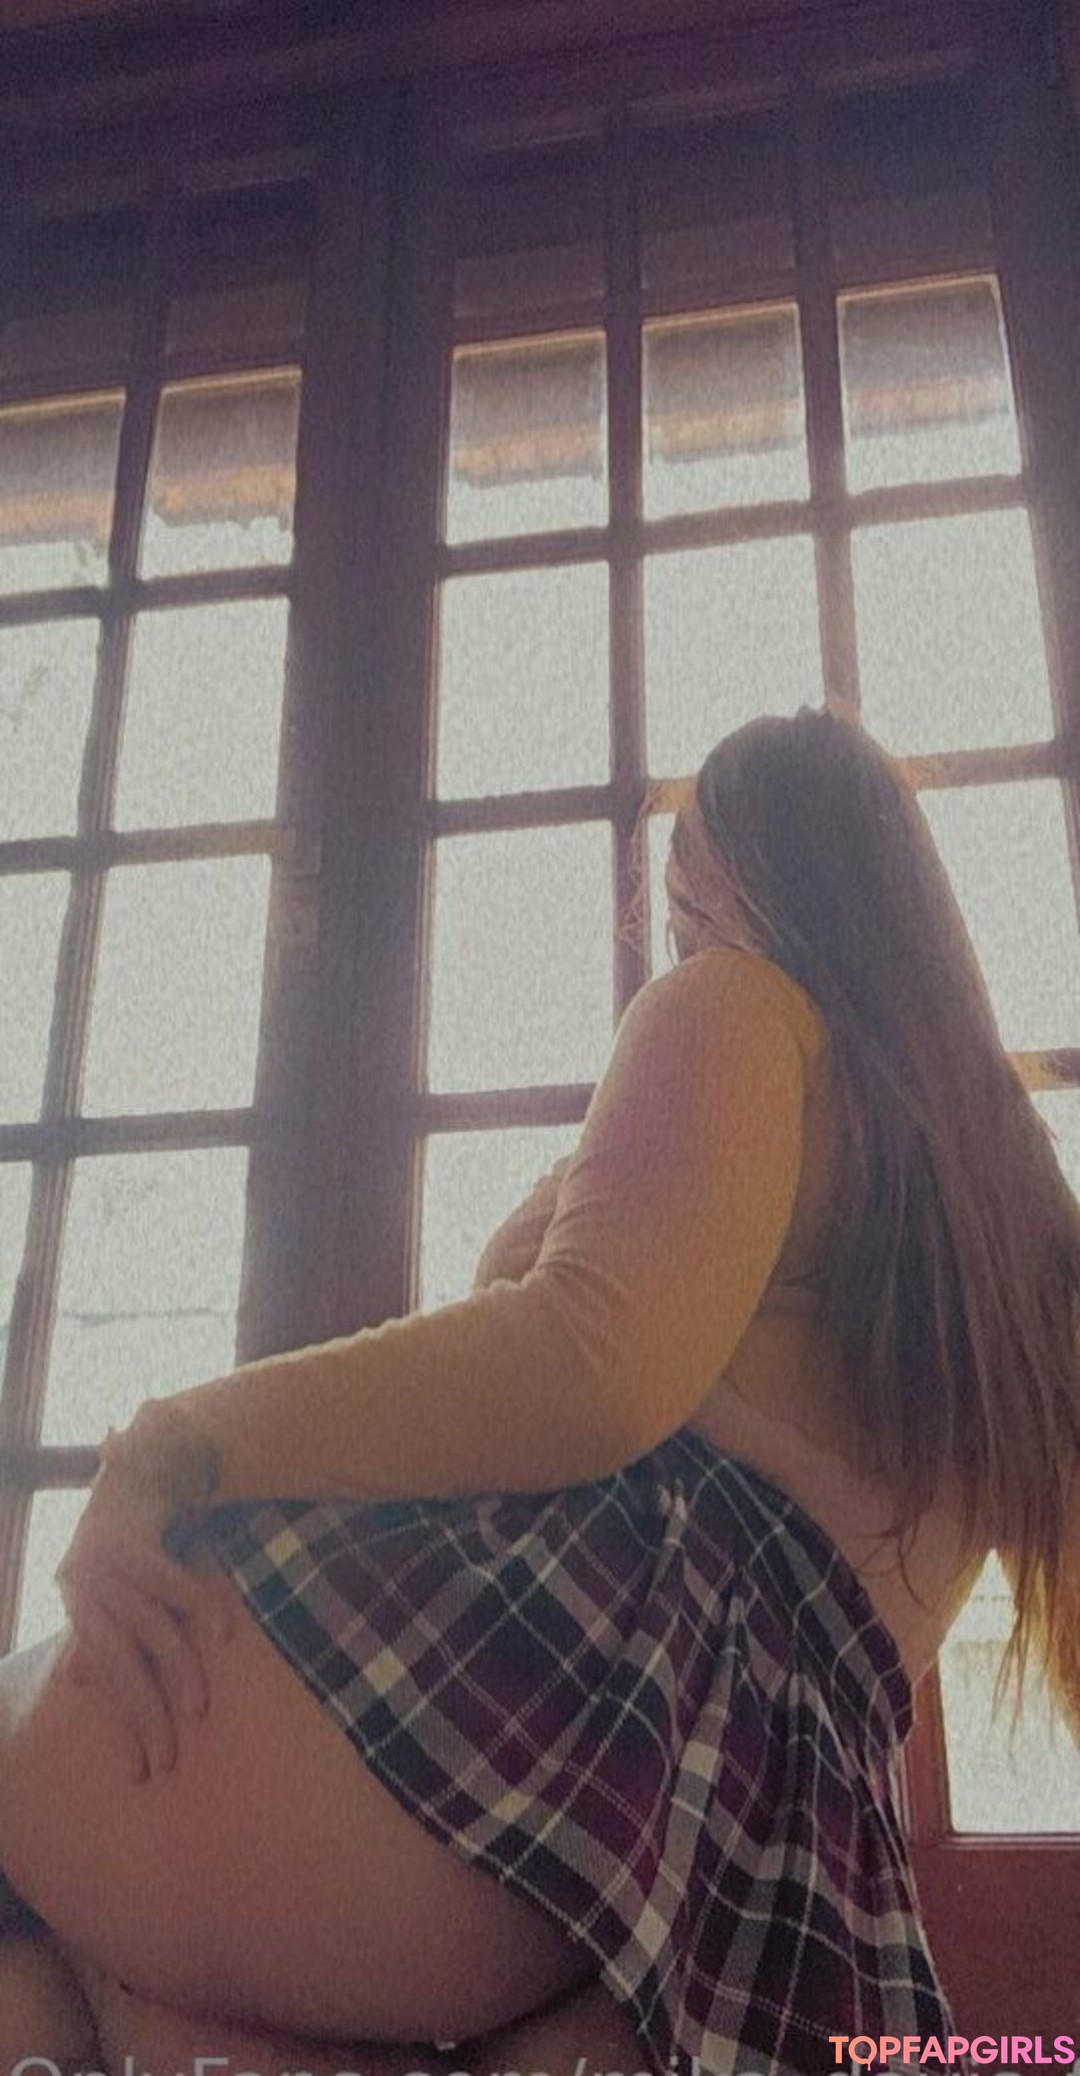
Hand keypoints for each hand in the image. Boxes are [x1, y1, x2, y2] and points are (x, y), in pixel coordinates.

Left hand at [55, 1471, 232, 1783]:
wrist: (133, 1468)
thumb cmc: (126, 1536)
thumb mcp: (108, 1587)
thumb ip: (98, 1628)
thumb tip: (78, 1677)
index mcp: (81, 1607)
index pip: (108, 1678)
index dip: (129, 1725)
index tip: (148, 1773)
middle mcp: (85, 1591)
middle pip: (121, 1665)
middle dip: (146, 1716)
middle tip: (169, 1759)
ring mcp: (105, 1566)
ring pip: (147, 1631)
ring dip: (176, 1671)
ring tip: (198, 1709)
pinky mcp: (129, 1541)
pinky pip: (168, 1584)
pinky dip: (197, 1609)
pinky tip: (222, 1637)